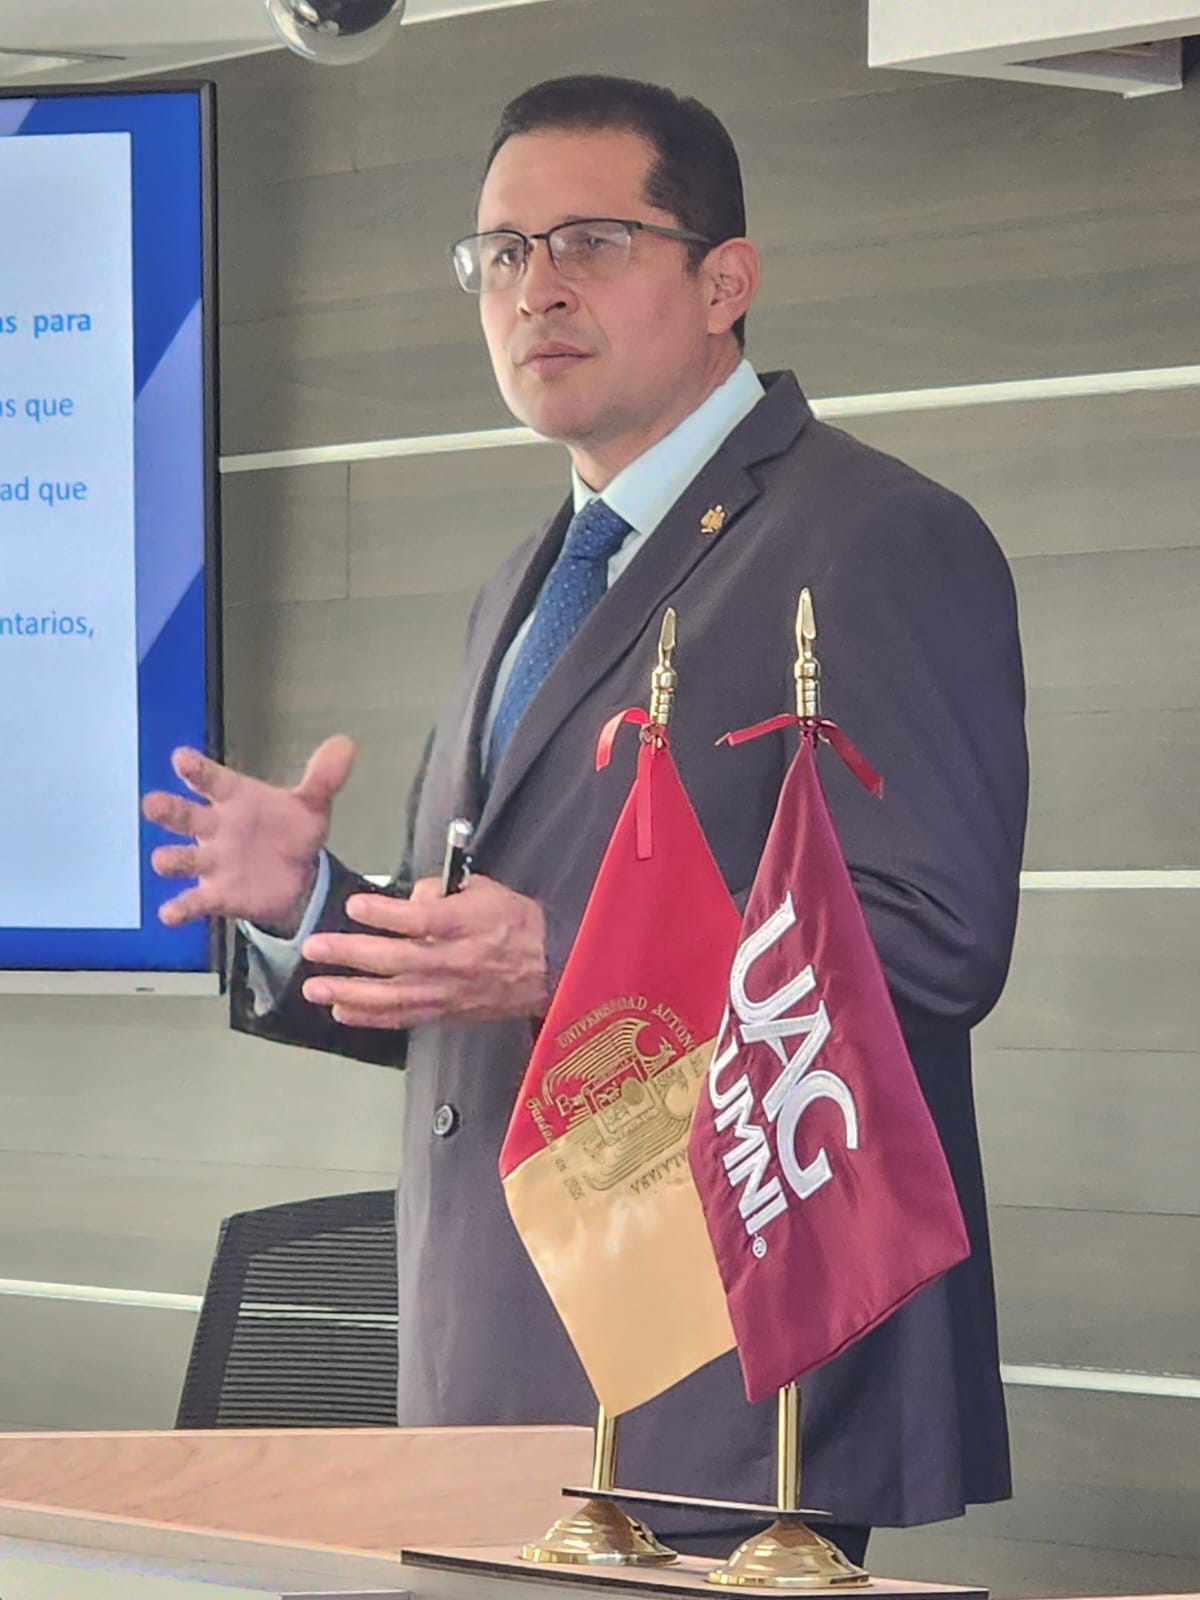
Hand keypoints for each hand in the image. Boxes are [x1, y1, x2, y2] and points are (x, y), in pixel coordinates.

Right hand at [141, 737, 355, 932]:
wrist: (297, 876)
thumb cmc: (291, 831)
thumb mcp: (311, 806)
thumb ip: (323, 778)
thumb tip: (345, 745)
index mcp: (234, 798)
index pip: (211, 780)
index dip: (197, 770)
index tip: (181, 759)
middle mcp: (215, 827)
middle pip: (185, 816)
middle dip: (168, 810)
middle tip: (152, 804)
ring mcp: (212, 862)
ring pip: (183, 859)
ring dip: (172, 860)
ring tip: (164, 861)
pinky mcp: (216, 894)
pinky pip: (194, 901)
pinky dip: (181, 908)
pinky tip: (170, 914)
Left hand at [300, 874, 547, 1029]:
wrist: (550, 968)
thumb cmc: (516, 923)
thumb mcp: (487, 891)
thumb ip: (443, 891)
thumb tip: (408, 899)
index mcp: (467, 925)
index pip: (421, 921)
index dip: (386, 914)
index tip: (355, 906)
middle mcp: (454, 961)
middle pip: (396, 960)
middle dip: (351, 954)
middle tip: (314, 947)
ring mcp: (448, 992)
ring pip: (393, 996)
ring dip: (350, 992)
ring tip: (315, 988)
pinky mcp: (446, 1013)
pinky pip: (403, 1017)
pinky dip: (371, 1017)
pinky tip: (342, 1010)